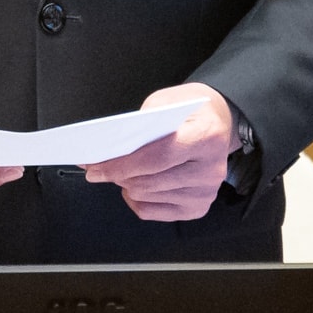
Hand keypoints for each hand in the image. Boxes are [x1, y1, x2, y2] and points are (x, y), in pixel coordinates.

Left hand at [82, 82, 235, 220]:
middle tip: (97, 167)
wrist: (218, 124)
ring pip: (146, 197)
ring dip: (126, 185)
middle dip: (116, 175)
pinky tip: (135, 184)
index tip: (93, 168)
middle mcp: (211, 169)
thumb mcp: (167, 101)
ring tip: (121, 170)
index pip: (157, 158)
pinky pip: (152, 212)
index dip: (121, 165)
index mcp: (206, 137)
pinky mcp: (197, 208)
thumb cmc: (189, 111)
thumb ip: (141, 123)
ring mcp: (205, 193)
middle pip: (149, 182)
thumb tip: (110, 149)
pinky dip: (135, 199)